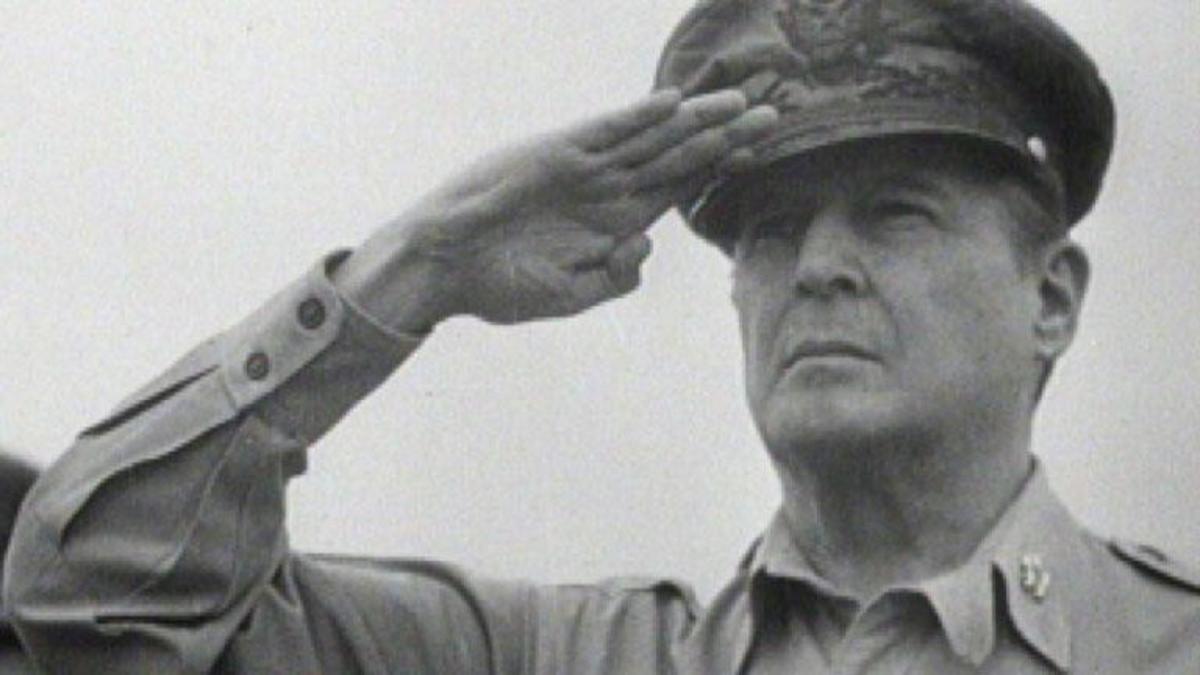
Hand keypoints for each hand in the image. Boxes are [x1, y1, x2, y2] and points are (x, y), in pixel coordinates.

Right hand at [341, 89, 777, 328]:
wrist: (444, 270)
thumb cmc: (500, 284)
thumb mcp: (569, 296)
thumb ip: (614, 277)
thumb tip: (646, 245)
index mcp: (613, 220)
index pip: (679, 185)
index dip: (720, 167)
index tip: (762, 150)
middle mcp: (605, 187)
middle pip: (677, 154)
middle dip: (724, 135)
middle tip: (773, 112)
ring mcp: (582, 167)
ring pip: (649, 137)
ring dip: (694, 119)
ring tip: (739, 101)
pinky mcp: (554, 154)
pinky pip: (603, 132)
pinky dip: (637, 117)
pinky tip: (674, 104)